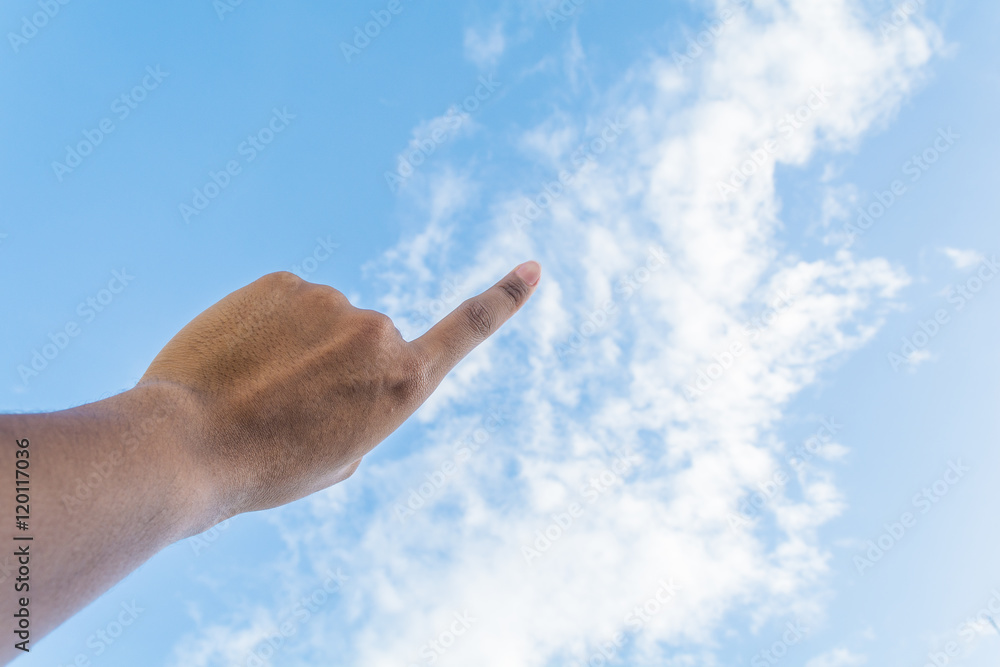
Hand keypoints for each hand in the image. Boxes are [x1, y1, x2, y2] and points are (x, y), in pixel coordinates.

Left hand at [138, 262, 540, 518]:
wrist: (190, 445)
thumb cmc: (268, 467)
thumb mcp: (338, 458)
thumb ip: (362, 405)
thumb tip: (343, 364)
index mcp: (403, 383)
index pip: (467, 330)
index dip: (503, 299)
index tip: (532, 268)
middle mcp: (379, 332)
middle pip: (364, 339)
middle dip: (331, 364)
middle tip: (284, 406)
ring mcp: (332, 300)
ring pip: (320, 318)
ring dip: (294, 344)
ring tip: (252, 386)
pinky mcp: (284, 280)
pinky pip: (283, 301)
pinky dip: (263, 324)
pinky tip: (234, 358)